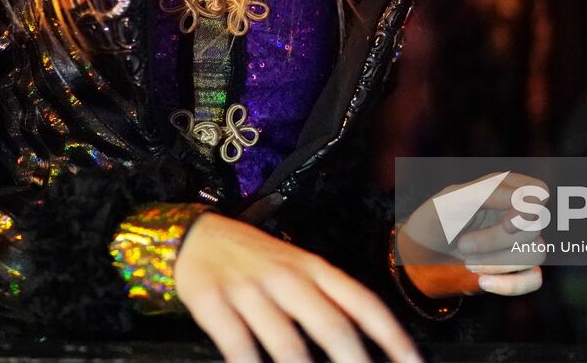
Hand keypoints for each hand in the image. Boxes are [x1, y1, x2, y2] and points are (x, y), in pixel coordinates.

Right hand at [175, 213, 420, 362]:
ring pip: (287, 342)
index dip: (391, 335)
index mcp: (314, 268)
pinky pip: (238, 345)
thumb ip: (328, 299)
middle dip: (355, 362)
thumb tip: (364, 340)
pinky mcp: (214, 302)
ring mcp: (250, 289)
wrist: (195, 236)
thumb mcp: (297, 267)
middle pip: (331, 325)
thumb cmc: (254, 259)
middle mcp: (287, 277)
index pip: (362, 302)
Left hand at [398, 172, 544, 298]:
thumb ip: (487, 192)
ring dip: (500, 263)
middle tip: (463, 246)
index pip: (538, 193)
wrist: (422, 256)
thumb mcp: (450, 200)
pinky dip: (511, 285)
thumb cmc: (435, 220)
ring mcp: (520, 242)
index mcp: (505, 187)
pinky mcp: (518, 269)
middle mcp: (517, 213)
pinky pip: (534, 280)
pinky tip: (484, 283)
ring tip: (468, 264)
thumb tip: (524, 202)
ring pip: (537, 253)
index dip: (528, 210)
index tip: (505, 224)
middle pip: (535, 227)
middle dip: (497, 240)